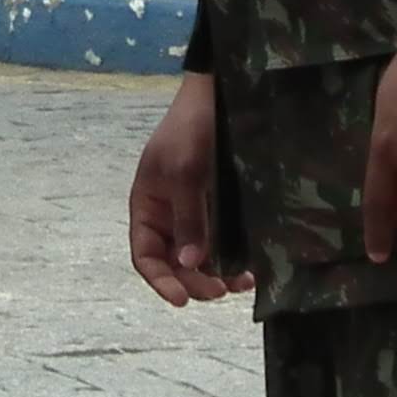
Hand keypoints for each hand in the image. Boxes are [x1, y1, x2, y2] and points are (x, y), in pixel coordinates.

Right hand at [127, 71, 252, 305]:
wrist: (220, 96)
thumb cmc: (192, 130)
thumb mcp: (185, 172)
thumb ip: (187, 218)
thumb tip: (190, 264)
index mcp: (148, 207)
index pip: (145, 255)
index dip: (160, 281)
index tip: (183, 300)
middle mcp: (169, 216)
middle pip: (174, 264)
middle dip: (193, 282)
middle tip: (220, 291)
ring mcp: (196, 214)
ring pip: (201, 259)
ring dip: (217, 276)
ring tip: (241, 282)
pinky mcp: (221, 210)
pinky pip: (223, 244)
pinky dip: (233, 260)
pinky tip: (250, 267)